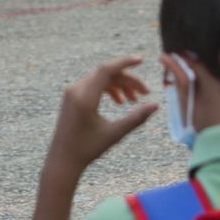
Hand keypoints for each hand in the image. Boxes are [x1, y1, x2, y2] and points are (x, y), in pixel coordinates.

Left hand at [49, 56, 156, 170]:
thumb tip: (156, 105)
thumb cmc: (88, 149)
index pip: (106, 70)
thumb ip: (136, 118)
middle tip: (145, 93)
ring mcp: (71, 92)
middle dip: (127, 81)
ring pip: (100, 80)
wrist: (63, 159)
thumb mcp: (115, 134)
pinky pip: (93, 85)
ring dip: (119, 86)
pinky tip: (120, 102)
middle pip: (106, 75)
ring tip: (134, 100)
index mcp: (84, 97)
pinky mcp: (71, 97)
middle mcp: (75, 90)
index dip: (124, 62)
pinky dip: (108, 89)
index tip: (141, 59)